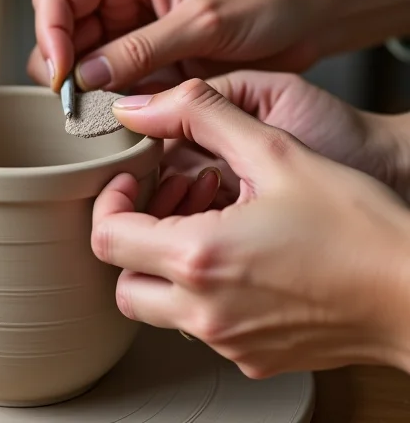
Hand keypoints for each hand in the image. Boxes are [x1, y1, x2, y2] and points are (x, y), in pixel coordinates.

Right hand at [29, 0, 320, 93]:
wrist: (308, 14)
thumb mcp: (203, 22)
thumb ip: (141, 49)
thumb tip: (85, 77)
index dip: (50, 36)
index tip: (63, 78)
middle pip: (62, 33)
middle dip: (65, 71)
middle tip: (81, 107)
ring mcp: (133, 31)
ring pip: (82, 64)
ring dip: (87, 91)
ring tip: (106, 116)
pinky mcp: (148, 60)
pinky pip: (113, 84)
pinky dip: (111, 104)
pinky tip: (126, 119)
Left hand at [91, 81, 409, 377]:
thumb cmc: (358, 224)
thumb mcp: (273, 149)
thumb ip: (197, 113)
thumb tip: (139, 106)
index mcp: (200, 258)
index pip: (106, 238)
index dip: (110, 201)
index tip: (133, 180)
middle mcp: (206, 311)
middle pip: (122, 282)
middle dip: (131, 236)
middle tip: (164, 201)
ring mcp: (230, 341)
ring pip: (158, 307)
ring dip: (163, 263)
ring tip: (205, 218)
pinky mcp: (255, 357)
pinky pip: (201, 325)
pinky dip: (199, 289)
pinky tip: (237, 251)